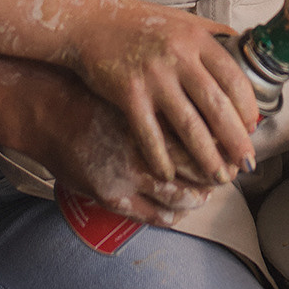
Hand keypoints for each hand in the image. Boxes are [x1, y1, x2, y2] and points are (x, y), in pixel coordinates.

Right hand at [29, 78, 217, 226]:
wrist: (48, 111)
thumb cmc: (93, 93)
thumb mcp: (137, 79)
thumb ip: (169, 84)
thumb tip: (206, 74)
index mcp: (156, 112)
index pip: (207, 133)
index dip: (229, 141)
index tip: (240, 142)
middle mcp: (146, 145)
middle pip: (200, 167)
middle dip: (220, 171)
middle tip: (232, 170)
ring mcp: (130, 173)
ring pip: (181, 194)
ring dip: (201, 195)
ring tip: (210, 190)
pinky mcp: (114, 195)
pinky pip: (155, 214)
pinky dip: (175, 214)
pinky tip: (184, 209)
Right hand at [66, 0, 259, 185]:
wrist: (88, 21)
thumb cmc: (134, 22)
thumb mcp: (179, 19)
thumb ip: (210, 34)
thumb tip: (241, 48)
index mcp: (196, 38)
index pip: (234, 78)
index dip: (247, 108)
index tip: (252, 128)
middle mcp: (179, 55)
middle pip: (217, 106)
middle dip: (236, 140)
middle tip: (247, 164)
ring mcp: (154, 75)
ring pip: (189, 125)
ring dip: (206, 156)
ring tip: (218, 176)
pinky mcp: (128, 93)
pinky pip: (150, 134)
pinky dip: (162, 157)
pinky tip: (170, 174)